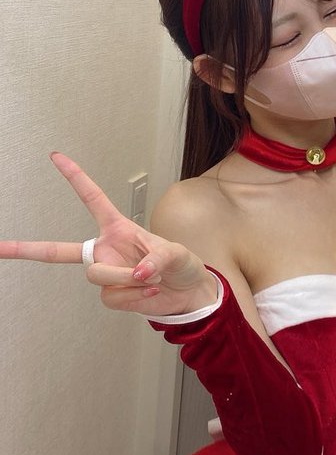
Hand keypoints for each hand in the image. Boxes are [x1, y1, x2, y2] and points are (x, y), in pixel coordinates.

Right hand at [0, 153, 217, 315]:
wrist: (188, 294)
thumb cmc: (182, 266)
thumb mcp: (177, 255)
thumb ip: (157, 260)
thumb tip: (137, 273)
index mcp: (118, 229)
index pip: (92, 199)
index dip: (75, 178)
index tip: (56, 157)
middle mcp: (106, 250)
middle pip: (60, 251)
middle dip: (27, 250)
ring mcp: (106, 274)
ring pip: (98, 277)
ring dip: (127, 279)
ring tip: (151, 279)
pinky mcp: (112, 295)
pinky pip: (112, 297)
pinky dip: (135, 297)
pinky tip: (150, 293)